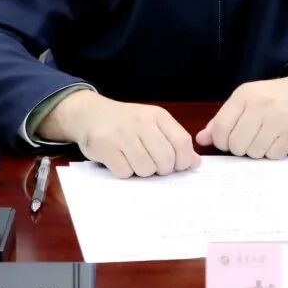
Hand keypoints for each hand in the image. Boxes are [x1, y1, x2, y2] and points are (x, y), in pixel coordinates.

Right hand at [39, 90, 200, 178]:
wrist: (91, 114)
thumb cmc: (127, 122)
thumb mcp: (153, 124)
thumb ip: (174, 141)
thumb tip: (196, 163)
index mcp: (158, 116)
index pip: (182, 142)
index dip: (183, 161)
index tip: (177, 167)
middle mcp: (141, 122)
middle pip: (165, 160)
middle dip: (162, 170)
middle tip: (153, 165)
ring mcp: (122, 134)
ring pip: (146, 169)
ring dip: (142, 172)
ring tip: (134, 161)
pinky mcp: (105, 147)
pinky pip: (125, 172)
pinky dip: (125, 173)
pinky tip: (120, 161)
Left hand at [195, 70, 287, 158]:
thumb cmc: (270, 98)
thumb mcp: (244, 101)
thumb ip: (221, 120)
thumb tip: (201, 139)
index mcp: (244, 95)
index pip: (221, 128)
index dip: (221, 141)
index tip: (228, 141)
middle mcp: (261, 105)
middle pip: (236, 144)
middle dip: (239, 148)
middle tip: (248, 139)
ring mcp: (278, 119)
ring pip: (254, 152)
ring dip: (256, 151)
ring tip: (264, 138)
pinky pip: (272, 155)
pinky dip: (272, 153)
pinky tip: (276, 141)